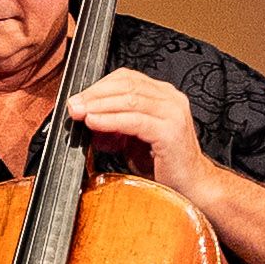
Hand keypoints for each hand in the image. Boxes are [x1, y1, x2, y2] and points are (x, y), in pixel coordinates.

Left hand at [66, 66, 210, 198]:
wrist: (191, 185)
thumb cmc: (163, 162)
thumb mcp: (132, 136)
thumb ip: (113, 123)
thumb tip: (85, 116)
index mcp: (163, 95)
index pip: (126, 78)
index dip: (98, 86)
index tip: (77, 98)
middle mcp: (171, 99)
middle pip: (126, 85)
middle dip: (94, 94)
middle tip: (73, 104)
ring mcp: (173, 113)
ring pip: (129, 99)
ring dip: (99, 105)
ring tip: (79, 113)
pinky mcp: (170, 131)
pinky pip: (134, 120)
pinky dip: (111, 120)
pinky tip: (95, 123)